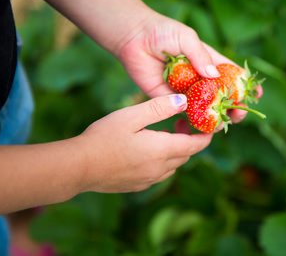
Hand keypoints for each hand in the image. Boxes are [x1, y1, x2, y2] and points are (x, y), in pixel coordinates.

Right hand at [77, 94, 211, 192]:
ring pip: (173, 165)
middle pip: (186, 155)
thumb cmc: (104, 137)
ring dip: (175, 151)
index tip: (207, 124)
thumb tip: (184, 101)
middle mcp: (160, 169)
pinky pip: (159, 173)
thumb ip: (160, 108)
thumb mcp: (132, 116)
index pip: (196, 145)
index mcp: (163, 150)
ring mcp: (149, 180)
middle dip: (189, 140)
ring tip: (163, 134)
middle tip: (179, 122)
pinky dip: (162, 161)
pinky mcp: (137, 186)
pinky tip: (147, 150)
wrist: (78, 168)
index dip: (205, 135)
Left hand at [117, 10, 261, 125]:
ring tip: (221, 123)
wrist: (134, 38)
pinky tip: (199, 126)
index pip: (232, 75)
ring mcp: (186, 90)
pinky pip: (184, 113)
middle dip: (234, 106)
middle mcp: (200, 78)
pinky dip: (193, 122)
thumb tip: (215, 76)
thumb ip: (200, 56)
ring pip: (205, 109)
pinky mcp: (168, 99)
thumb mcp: (187, 38)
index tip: (257, 95)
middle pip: (222, 96)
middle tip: (238, 114)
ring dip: (215, 117)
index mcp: (208, 61)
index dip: (246, 86)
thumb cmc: (163, 31)